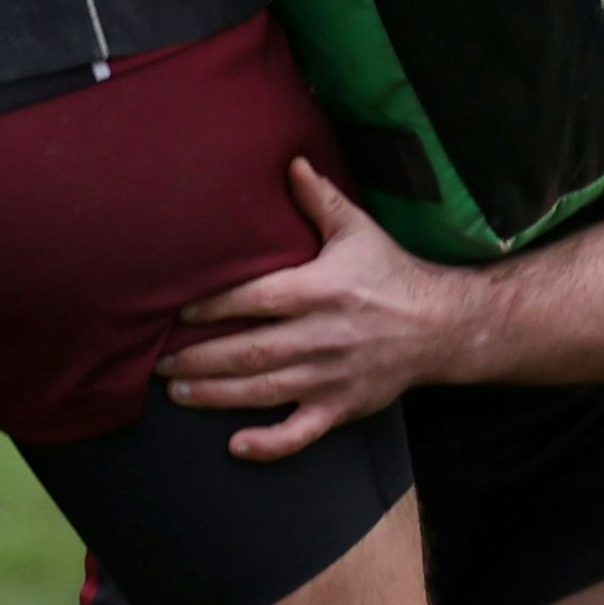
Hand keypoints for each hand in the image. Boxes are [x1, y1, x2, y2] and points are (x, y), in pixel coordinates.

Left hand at [158, 159, 470, 461]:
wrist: (441, 325)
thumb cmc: (392, 272)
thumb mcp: (357, 229)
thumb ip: (319, 198)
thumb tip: (291, 159)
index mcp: (321, 289)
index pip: (257, 299)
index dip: (215, 306)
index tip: (179, 312)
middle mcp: (322, 336)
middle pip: (250, 351)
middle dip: (200, 359)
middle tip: (162, 362)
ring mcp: (330, 376)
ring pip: (264, 391)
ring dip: (216, 395)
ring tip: (178, 393)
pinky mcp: (342, 408)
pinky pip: (301, 433)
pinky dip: (269, 444)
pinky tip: (236, 445)